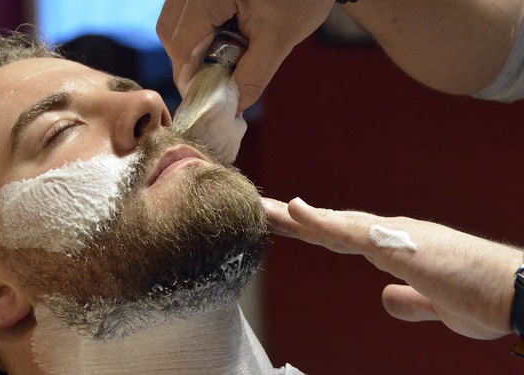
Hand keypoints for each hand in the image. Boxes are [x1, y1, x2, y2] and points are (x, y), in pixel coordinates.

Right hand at [156, 0, 334, 110]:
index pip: (182, 41)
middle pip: (170, 30)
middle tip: (210, 85)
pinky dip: (197, 32)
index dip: (189, 76)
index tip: (205, 100)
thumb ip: (254, 76)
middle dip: (187, 63)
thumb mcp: (280, 37)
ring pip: (173, 21)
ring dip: (191, 48)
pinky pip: (184, 12)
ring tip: (216, 64)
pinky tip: (218, 42)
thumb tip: (232, 107)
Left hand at [262, 196, 523, 339]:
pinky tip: (294, 209)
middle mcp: (391, 233)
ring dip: (295, 216)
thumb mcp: (436, 305)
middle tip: (257, 207)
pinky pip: (352, 231)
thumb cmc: (483, 296)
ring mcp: (394, 235)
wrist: (519, 292)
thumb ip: (410, 300)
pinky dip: (321, 219)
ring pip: (334, 222)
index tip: (282, 224)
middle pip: (331, 224)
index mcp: (397, 247)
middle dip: (292, 218)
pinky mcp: (400, 245)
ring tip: (261, 206)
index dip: (311, 229)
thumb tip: (385, 297)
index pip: (343, 235)